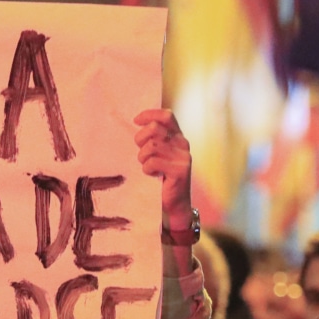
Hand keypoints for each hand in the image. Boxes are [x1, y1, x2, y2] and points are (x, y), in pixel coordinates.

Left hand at [134, 108, 192, 227]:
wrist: (174, 204)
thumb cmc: (161, 177)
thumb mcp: (157, 155)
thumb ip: (153, 140)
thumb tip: (136, 124)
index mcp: (178, 137)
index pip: (166, 116)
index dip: (150, 115)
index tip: (136, 120)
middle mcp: (183, 144)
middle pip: (155, 129)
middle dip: (140, 138)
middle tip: (139, 152)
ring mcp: (183, 157)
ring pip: (152, 146)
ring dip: (142, 157)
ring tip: (146, 166)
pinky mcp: (180, 170)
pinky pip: (153, 162)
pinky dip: (147, 169)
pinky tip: (152, 174)